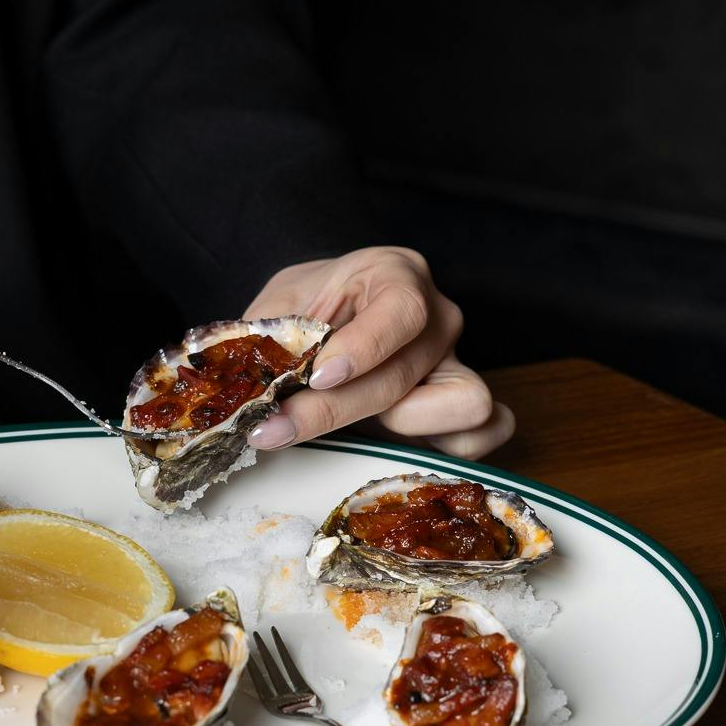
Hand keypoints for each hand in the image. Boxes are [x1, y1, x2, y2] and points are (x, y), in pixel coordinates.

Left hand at [241, 246, 512, 460]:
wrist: (329, 312)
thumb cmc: (307, 308)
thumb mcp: (277, 308)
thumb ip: (265, 344)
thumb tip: (241, 397)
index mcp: (396, 275)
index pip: (401, 311)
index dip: (363, 349)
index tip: (317, 376)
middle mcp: (439, 317)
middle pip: (405, 375)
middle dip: (335, 410)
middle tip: (273, 429)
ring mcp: (459, 362)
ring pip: (466, 405)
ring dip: (404, 427)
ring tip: (347, 426)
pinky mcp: (463, 405)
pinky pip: (484, 434)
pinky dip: (447, 450)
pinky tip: (390, 446)